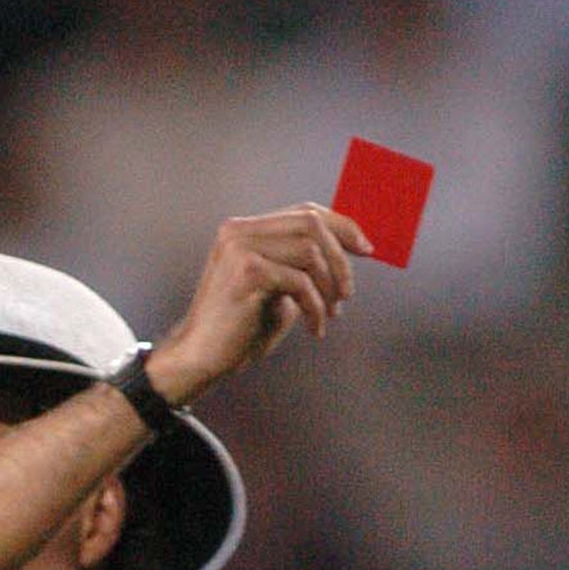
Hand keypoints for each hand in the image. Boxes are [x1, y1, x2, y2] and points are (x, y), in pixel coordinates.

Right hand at [148, 204, 372, 405]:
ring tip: (330, 313)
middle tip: (348, 292)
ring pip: (310, 252)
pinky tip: (314, 328)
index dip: (342, 226)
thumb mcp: (276, 286)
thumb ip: (301, 263)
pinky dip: (316, 308)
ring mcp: (239, 249)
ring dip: (330, 286)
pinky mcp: (247, 273)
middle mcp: (238, 232)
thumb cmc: (239, 327)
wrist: (201, 357)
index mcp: (243, 230)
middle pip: (311, 223)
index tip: (367, 248)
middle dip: (341, 257)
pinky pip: (301, 282)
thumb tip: (349, 246)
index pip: (304, 212)